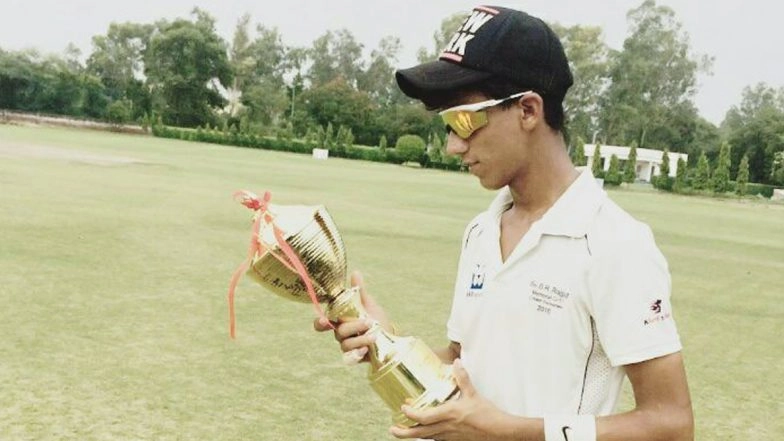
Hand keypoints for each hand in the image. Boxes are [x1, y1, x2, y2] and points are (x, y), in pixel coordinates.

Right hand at [312, 271, 390, 361]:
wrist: (389, 335)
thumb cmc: (375, 318)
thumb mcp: (368, 304)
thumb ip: (359, 291)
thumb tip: (356, 273)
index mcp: (340, 320)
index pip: (323, 323)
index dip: (320, 323)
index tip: (325, 321)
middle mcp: (341, 333)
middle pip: (338, 332)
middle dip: (354, 327)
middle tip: (369, 322)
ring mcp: (348, 345)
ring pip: (346, 344)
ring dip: (360, 339)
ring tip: (374, 335)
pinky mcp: (355, 356)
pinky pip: (351, 357)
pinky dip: (358, 354)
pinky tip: (366, 350)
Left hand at [389, 359, 514, 440]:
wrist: (500, 432)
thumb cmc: (487, 414)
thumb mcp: (473, 394)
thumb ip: (462, 378)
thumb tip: (457, 362)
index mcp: (449, 414)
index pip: (423, 417)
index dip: (410, 414)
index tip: (403, 407)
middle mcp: (446, 428)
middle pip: (420, 432)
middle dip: (403, 432)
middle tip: (392, 429)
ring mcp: (450, 437)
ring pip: (427, 438)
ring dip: (413, 435)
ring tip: (402, 432)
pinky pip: (437, 440)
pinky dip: (428, 437)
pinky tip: (425, 434)